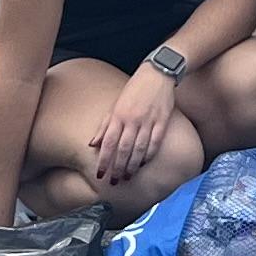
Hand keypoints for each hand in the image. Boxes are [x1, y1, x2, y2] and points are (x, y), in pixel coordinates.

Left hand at [91, 66, 177, 187]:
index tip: (99, 174)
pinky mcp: (162, 120)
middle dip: (118, 168)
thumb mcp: (115, 105)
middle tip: (114, 182)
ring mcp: (148, 120)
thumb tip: (92, 144)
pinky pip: (155, 141)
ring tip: (128, 177)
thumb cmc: (134, 90)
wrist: (157, 73)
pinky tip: (144, 163)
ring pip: (139, 148)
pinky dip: (149, 154)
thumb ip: (104, 125)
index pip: (108, 142)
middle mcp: (132, 119)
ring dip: (133, 165)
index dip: (103, 160)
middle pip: (123, 149)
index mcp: (118, 115)